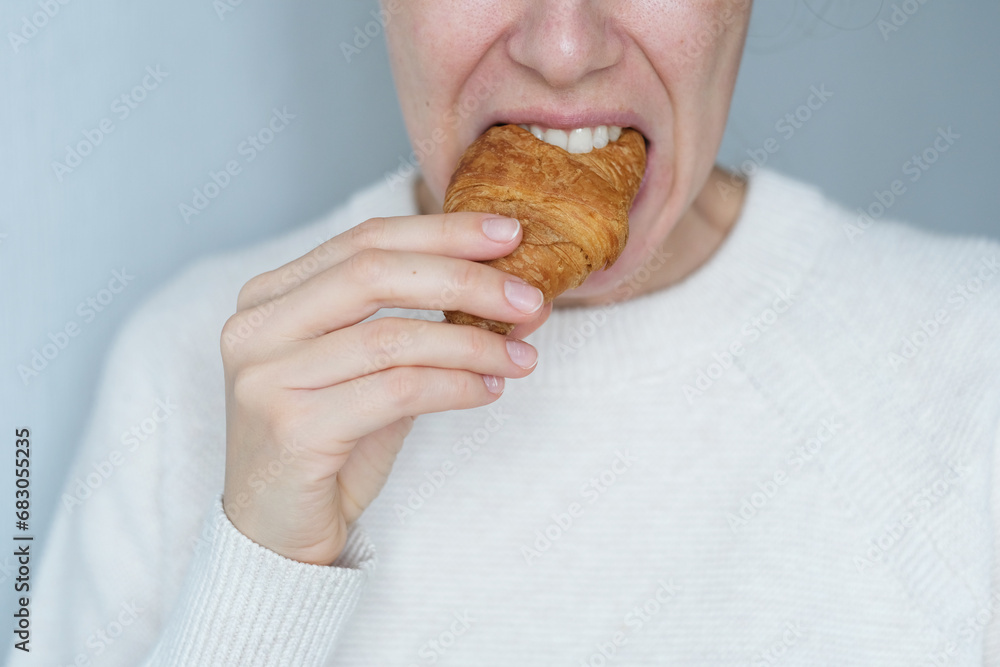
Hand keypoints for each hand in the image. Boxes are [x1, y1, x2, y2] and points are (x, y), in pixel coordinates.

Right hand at [220, 213, 549, 564]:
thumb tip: (505, 291)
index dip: (441, 231)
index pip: (365, 240)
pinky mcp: (291, 429)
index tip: (507, 234)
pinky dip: (455, 386)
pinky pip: (396, 391)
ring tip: (521, 356)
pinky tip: (488, 390)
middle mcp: (256, 327)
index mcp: (270, 296)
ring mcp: (266, 377)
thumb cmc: (329, 443)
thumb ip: (414, 325)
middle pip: (374, 273)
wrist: (277, 531)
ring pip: (391, 336)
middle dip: (464, 278)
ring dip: (472, 343)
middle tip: (528, 297)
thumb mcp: (367, 369)